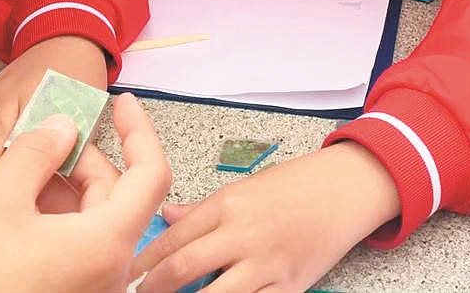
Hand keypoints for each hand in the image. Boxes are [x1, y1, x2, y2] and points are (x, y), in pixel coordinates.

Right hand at [0, 35, 108, 187]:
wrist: (69, 33)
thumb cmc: (83, 77)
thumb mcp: (92, 109)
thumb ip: (78, 142)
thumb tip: (62, 181)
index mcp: (62, 106)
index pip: (47, 154)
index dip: (36, 185)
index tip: (26, 213)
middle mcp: (33, 98)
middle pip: (16, 149)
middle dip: (3, 184)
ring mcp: (11, 90)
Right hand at [0, 93, 170, 292]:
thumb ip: (36, 152)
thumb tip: (63, 127)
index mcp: (106, 244)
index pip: (150, 174)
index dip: (139, 130)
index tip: (121, 101)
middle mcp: (109, 270)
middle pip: (116, 194)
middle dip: (79, 158)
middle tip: (40, 134)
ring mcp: (89, 285)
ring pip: (90, 217)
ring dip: (59, 186)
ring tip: (15, 169)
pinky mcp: (68, 292)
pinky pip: (73, 242)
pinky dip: (51, 214)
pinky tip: (13, 202)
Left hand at [135, 143, 399, 292]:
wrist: (345, 191)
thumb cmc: (295, 186)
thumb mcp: (245, 188)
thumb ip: (204, 209)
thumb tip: (166, 217)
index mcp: (229, 205)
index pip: (174, 236)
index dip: (145, 259)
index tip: (125, 273)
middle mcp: (244, 234)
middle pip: (185, 267)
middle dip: (155, 287)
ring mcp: (266, 264)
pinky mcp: (288, 287)